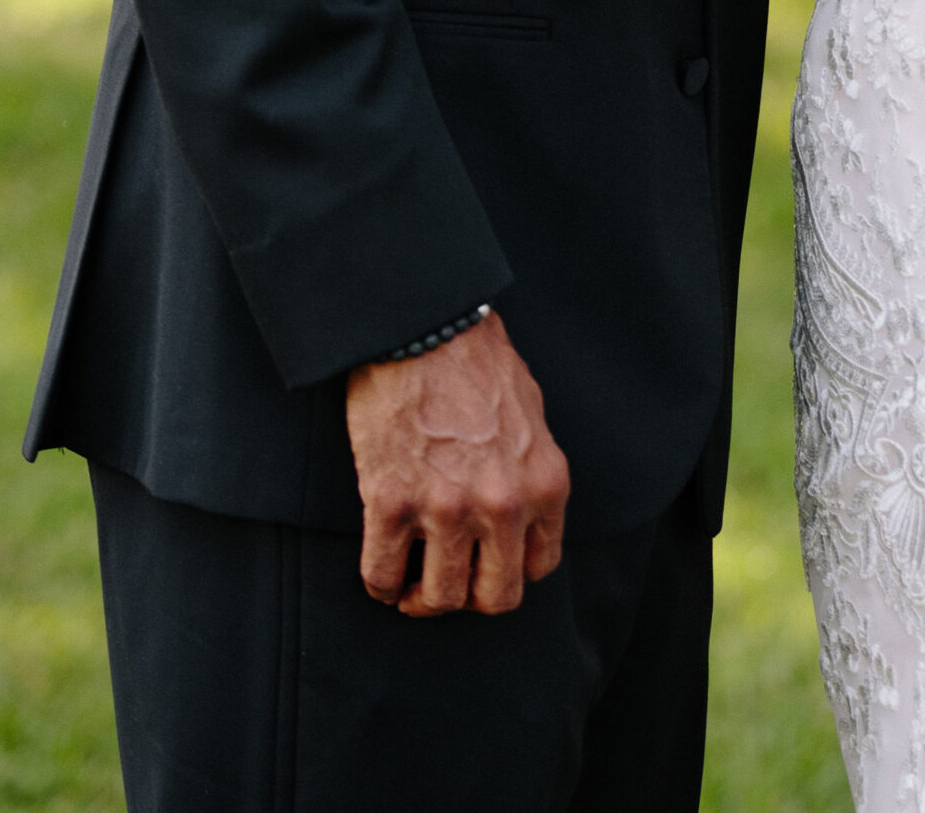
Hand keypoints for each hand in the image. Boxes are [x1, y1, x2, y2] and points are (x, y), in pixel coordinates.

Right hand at [347, 310, 569, 616]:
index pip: (539, 567)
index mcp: (544, 484)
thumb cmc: (476, 361)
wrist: (423, 326)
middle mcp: (503, 505)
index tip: (485, 566)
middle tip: (446, 582)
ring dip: (422, 598)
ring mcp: (447, 508)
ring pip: (439, 598)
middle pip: (495, 599)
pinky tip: (382, 570)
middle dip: (469, 598)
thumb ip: (531, 472)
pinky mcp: (392, 502)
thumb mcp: (532, 416)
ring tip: (409, 584)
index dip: (508, 573)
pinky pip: (382, 575)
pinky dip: (380, 583)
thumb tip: (523, 515)